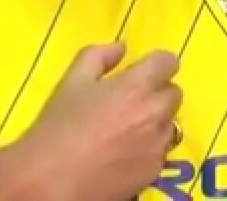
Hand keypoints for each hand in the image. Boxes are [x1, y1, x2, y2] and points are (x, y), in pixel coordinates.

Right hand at [4, 42, 181, 200]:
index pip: (168, 62)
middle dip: (156, 92)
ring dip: (155, 121)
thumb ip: (98, 56)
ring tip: (126, 130)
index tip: (140, 72)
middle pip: (174, 93)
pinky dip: (149, 148)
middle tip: (129, 101)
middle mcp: (155, 113)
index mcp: (137, 86)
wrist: (53, 179)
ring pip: (170, 123)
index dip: (155, 64)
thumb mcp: (72, 81)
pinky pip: (161, 151)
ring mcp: (158, 144)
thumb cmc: (60, 125)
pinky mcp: (155, 170)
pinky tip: (124, 153)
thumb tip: (121, 48)